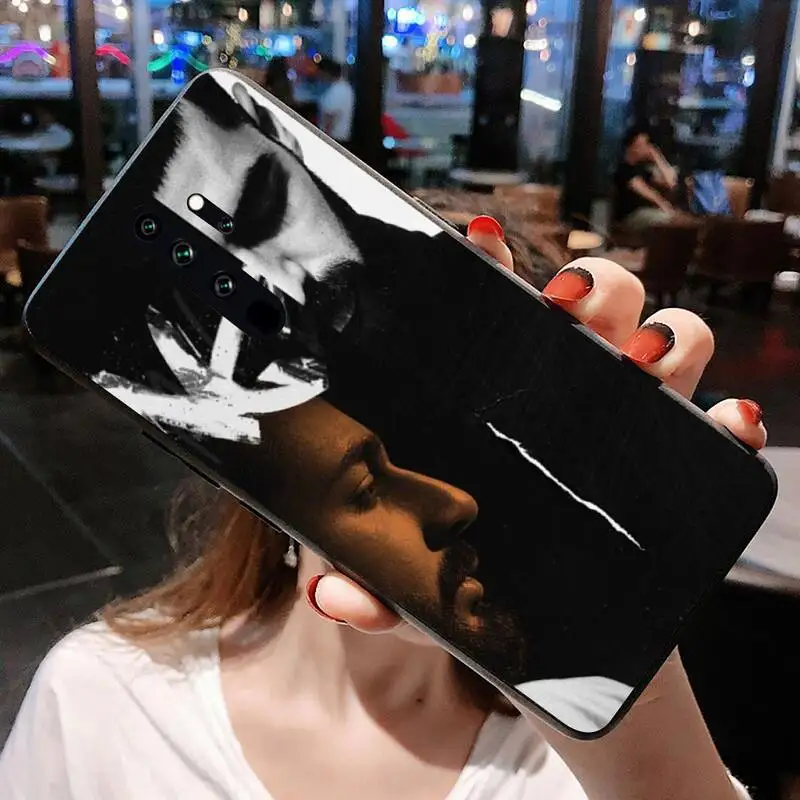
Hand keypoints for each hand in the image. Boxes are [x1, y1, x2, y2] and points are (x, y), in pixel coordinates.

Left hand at [303, 216, 763, 796]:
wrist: (536, 634)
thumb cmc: (464, 582)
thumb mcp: (413, 583)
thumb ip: (375, 581)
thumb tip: (332, 593)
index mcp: (497, 388)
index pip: (497, 303)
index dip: (492, 263)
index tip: (480, 243)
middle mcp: (567, 388)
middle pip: (598, 300)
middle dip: (593, 285)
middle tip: (563, 307)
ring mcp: (625, 420)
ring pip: (666, 337)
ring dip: (666, 332)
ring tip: (640, 356)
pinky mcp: (672, 467)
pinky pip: (714, 426)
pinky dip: (728, 417)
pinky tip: (727, 424)